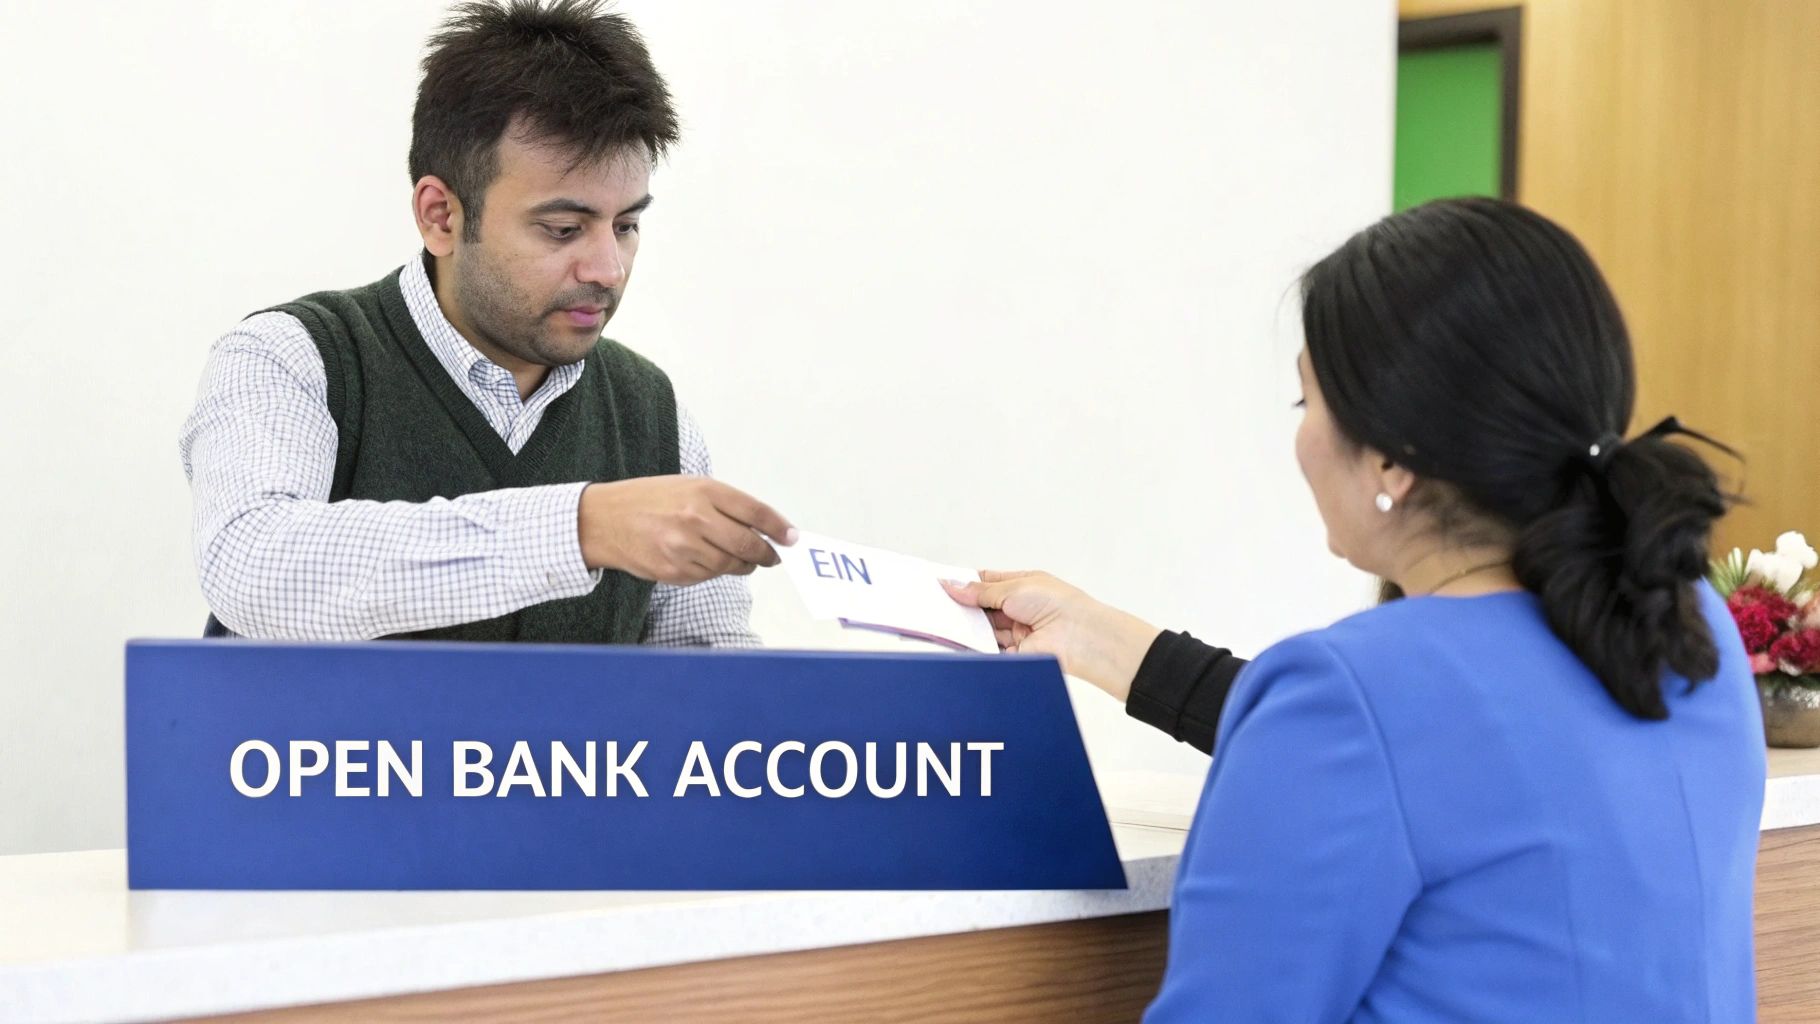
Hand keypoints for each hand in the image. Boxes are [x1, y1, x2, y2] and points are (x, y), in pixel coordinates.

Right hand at [578, 477, 795, 584]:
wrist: (603, 520)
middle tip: (773, 557)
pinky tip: (703, 559)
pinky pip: (707, 576)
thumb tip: (765, 529)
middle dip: (766, 554)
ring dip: (741, 564)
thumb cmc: (651, 500)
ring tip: (738, 557)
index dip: (779, 528)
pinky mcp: (673, 571)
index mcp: (703, 491)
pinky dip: (713, 571)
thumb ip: (726, 505)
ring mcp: (683, 547)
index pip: (755, 512)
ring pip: (730, 565)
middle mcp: (695, 518)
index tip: (793, 538)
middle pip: (748, 545)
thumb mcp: (689, 487)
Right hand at [943, 571, 1159, 702]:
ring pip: (982, 628)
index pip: (987, 582)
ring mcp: (1015, 632)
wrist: (1080, 638)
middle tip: (935, 602)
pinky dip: (973, 645)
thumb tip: (952, 585)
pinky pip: (987, 649)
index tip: (942, 584)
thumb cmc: (1057, 604)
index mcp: (1022, 586)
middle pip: (981, 607)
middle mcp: (1018, 608)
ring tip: (940, 618)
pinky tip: (954, 637)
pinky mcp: (1012, 654)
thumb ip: (980, 591)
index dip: (965, 583)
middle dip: (962, 605)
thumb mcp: (1014, 588)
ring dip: (966, 625)